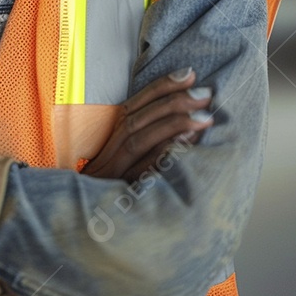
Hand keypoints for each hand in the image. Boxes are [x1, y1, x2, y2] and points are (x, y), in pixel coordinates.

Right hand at [83, 68, 211, 181]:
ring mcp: (112, 172)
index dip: (162, 86)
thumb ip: (150, 138)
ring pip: (138, 141)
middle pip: (138, 119)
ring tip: (204, 117)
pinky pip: (141, 172)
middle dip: (173, 103)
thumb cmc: (117, 189)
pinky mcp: (119, 192)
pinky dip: (161, 157)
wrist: (89, 222)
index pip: (136, 104)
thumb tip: (190, 119)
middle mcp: (109, 151)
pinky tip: (185, 148)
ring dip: (172, 125)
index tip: (190, 73)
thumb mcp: (129, 160)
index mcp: (112, 138)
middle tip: (206, 94)